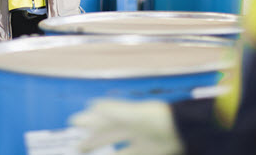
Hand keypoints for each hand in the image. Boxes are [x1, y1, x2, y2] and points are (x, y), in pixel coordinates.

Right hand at [69, 99, 183, 154]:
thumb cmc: (155, 118)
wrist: (181, 130)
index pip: (101, 117)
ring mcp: (138, 140)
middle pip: (107, 134)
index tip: (73, 121)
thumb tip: (91, 105)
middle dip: (92, 140)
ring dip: (104, 152)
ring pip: (116, 147)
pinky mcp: (147, 152)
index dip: (88, 119)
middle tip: (77, 147)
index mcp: (124, 115)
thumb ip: (112, 110)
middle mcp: (129, 126)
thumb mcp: (131, 113)